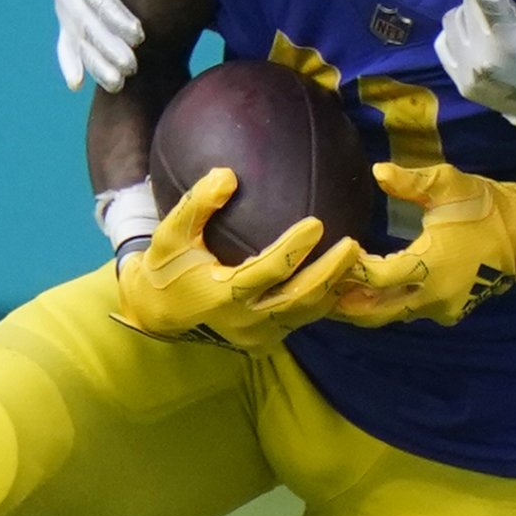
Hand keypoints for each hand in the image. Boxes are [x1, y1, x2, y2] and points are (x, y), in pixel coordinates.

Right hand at [52, 0, 142, 91]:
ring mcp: (66, 1)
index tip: (141, 33)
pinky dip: (71, 62)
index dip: (115, 11)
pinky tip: (77, 84)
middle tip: (134, 66)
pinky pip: (66, 44)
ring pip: (77, 34)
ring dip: (95, 60)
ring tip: (119, 82)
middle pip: (84, 16)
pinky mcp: (71, 21)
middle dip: (108, 43)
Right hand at [114, 168, 363, 349]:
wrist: (159, 312)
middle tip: (352, 244)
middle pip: (297, 298)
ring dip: (331, 287)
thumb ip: (197, 205)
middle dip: (329, 273)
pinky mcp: (266, 341)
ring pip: (305, 313)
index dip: (294, 249)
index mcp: (221, 295)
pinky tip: (341, 276)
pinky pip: (301, 320)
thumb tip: (227, 173)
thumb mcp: (172, 233)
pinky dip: (322, 300)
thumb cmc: (167, 265)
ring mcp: (258, 335)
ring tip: (355, 259)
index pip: (266, 271)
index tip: (317, 223)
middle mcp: (244, 320)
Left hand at [329, 162, 515, 327]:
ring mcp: (444, 309)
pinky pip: (412, 313)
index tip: (340, 248)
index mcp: (431, 265)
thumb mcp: (449, 185)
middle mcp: (434, 296)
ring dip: (366, 306)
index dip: (350, 267)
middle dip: (346, 303)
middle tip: (318, 290)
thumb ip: (410, 182)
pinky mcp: (452, 312)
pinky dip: (391, 305)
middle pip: (375, 312)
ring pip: (393, 316)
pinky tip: (373, 293)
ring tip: (337, 293)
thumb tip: (377, 172)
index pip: (375, 277)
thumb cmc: (485, 205)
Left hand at [433, 0, 515, 160]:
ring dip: (469, 14)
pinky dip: (456, 33)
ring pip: (451, 19)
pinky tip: (478, 39)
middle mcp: (481, 54)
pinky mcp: (460, 82)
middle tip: (508, 9)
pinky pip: (443, 41)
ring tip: (492, 25)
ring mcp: (467, 71)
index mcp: (508, 36)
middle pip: (467, 1)